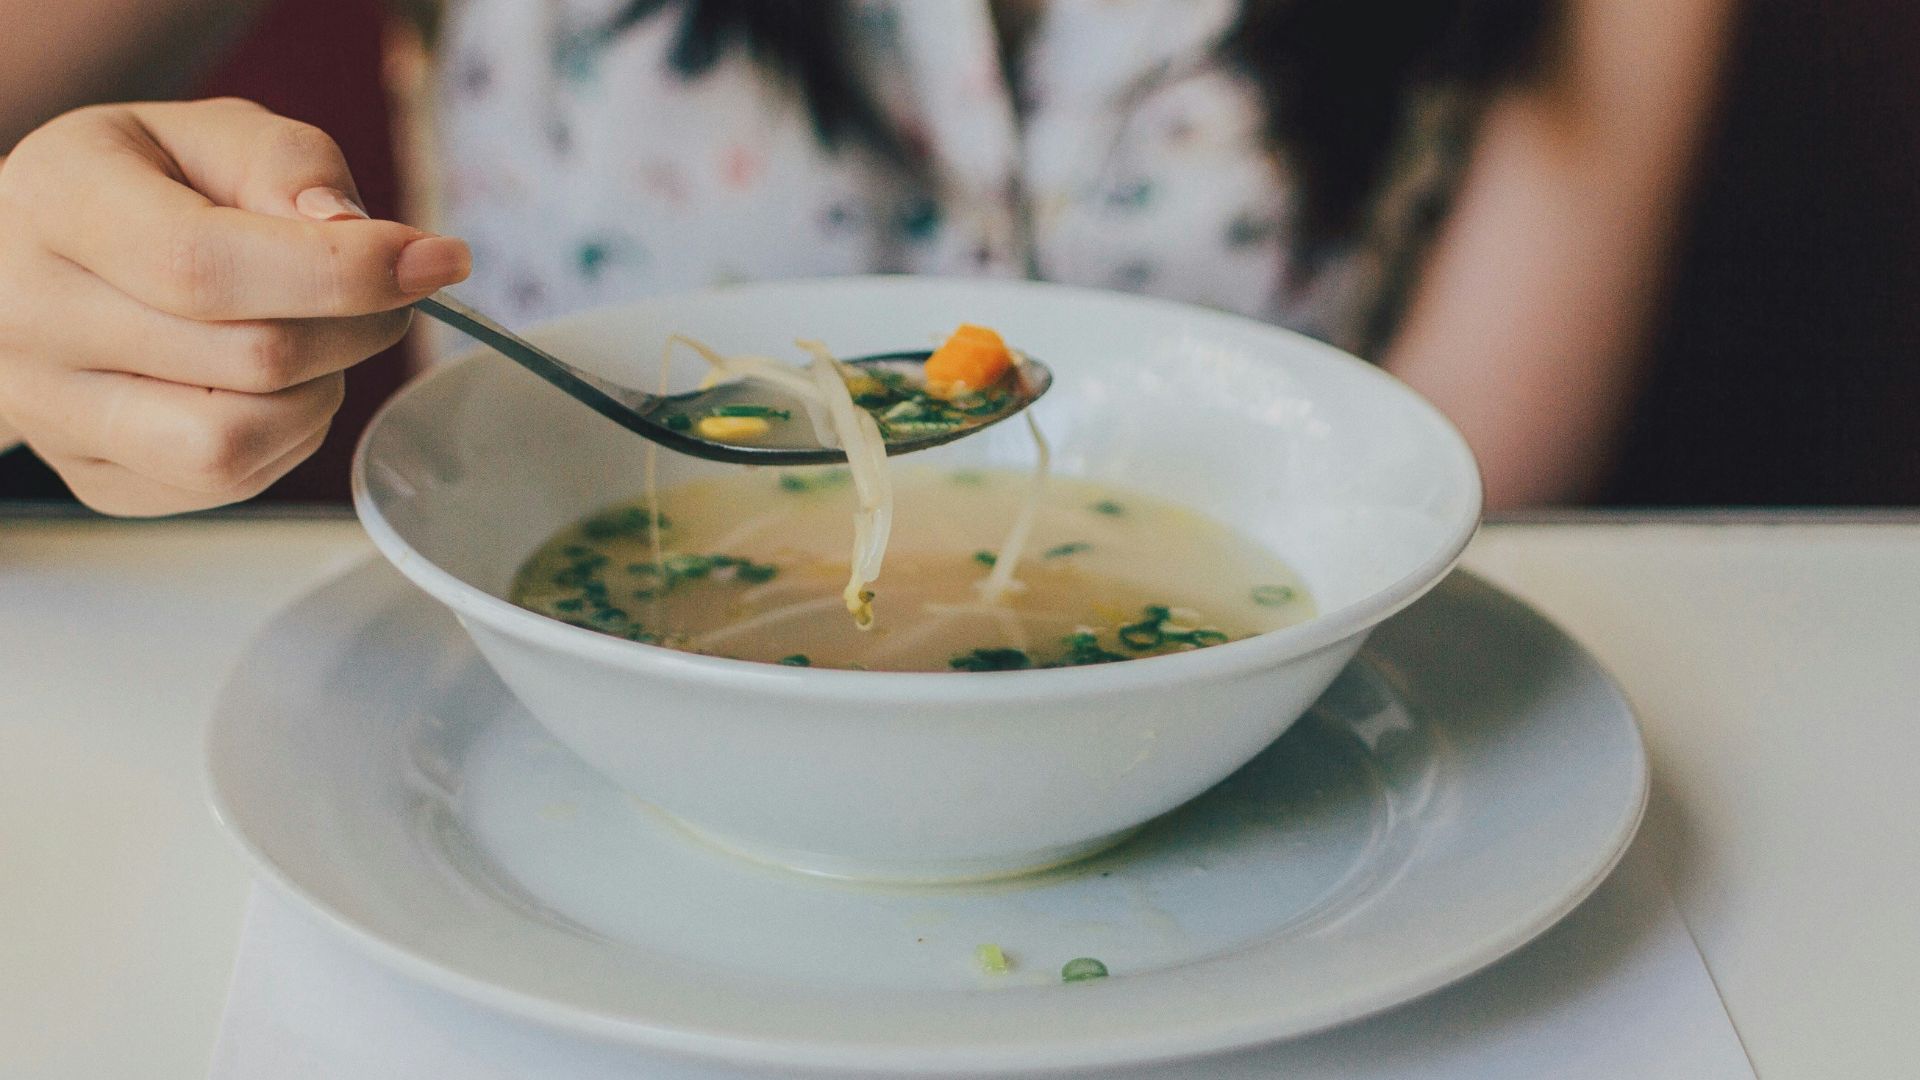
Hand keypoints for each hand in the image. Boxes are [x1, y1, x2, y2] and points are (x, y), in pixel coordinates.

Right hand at [0, 98, 469, 514]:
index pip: (206, 265)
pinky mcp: (94, 478)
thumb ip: (288, 164)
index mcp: (58, 207)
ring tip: (317, 339)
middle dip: (356, 327)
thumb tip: (355, 233)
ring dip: (319, 393)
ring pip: (234, 443)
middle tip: (387, 294)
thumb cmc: (141, 187)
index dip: (342, 271)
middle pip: (247, 359)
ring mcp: (52, 412)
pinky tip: (275, 387)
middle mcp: (33, 318)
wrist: (42, 251)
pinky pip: (225, 485)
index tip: (433, 260)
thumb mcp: (210, 134)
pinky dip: (286, 436)